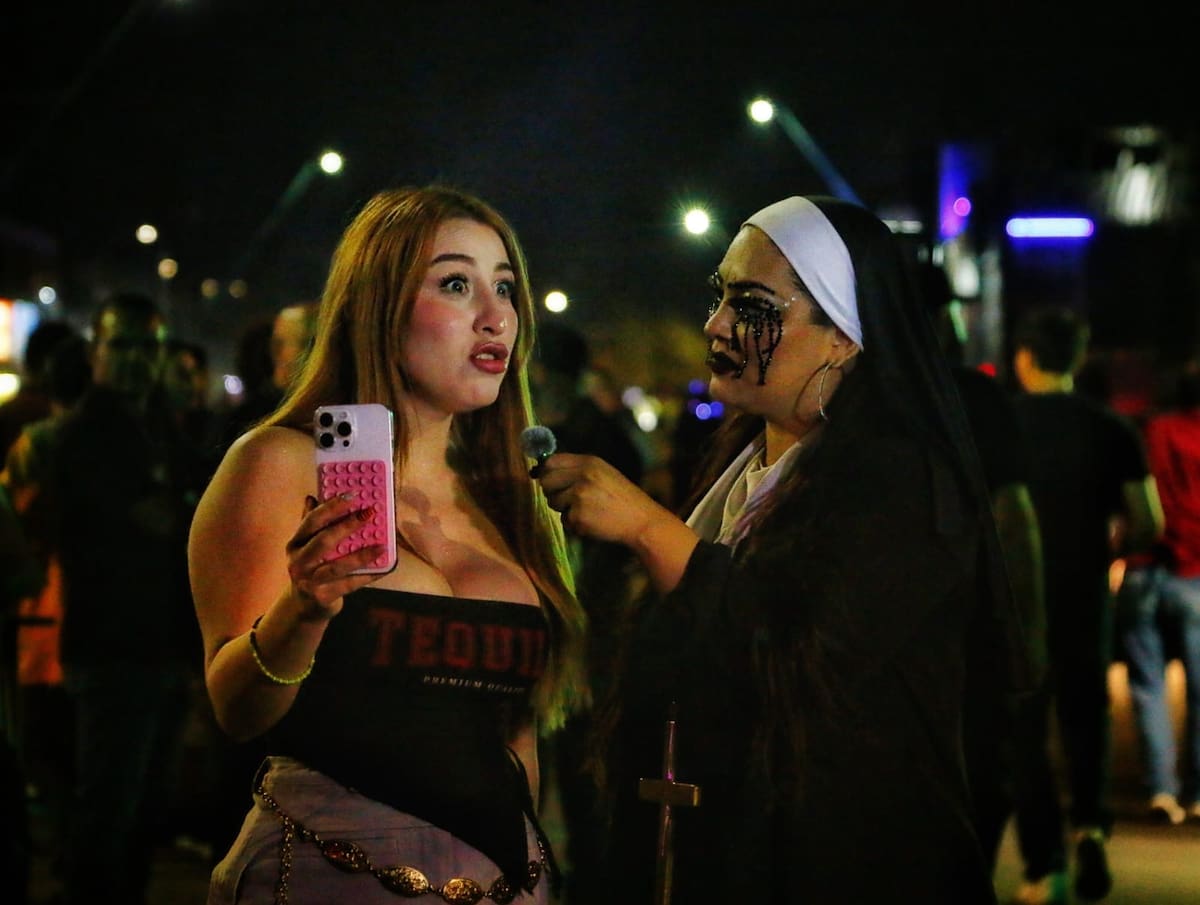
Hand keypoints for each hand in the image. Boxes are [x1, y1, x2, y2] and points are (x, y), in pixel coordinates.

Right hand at [284, 493, 386, 618]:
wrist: (304, 607)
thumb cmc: (311, 569)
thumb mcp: (307, 547)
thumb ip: (311, 524)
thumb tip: (313, 497)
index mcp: (295, 544)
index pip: (312, 521)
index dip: (331, 507)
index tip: (352, 494)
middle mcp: (298, 562)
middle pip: (324, 541)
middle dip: (347, 526)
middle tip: (370, 513)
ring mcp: (309, 582)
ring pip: (338, 566)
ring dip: (362, 555)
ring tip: (382, 545)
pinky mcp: (322, 597)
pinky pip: (349, 585)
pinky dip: (367, 576)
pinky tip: (384, 568)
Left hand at [533, 452, 662, 545]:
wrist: (641, 520)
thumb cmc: (622, 498)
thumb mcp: (603, 473)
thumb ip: (578, 470)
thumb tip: (543, 471)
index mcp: (589, 462)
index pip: (551, 462)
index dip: (546, 472)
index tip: (548, 480)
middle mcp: (583, 476)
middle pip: (546, 481)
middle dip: (552, 492)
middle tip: (567, 500)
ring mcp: (580, 496)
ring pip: (553, 502)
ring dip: (565, 510)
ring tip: (588, 510)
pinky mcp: (579, 516)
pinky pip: (565, 520)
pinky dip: (575, 524)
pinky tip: (593, 522)